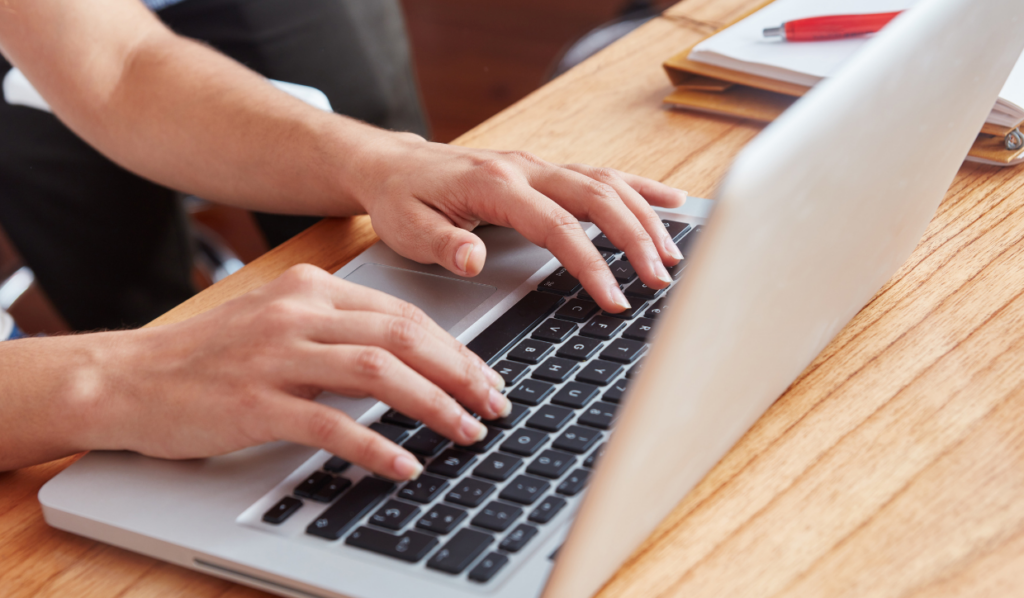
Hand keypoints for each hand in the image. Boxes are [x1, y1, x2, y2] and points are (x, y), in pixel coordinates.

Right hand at [81, 265, 508, 479]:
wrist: (127, 378)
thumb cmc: (208, 356)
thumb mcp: (278, 323)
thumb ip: (337, 331)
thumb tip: (409, 360)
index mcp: (310, 289)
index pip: (402, 313)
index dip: (454, 347)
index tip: (484, 376)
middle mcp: (298, 313)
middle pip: (403, 337)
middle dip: (461, 373)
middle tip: (493, 404)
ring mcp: (275, 356)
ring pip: (378, 372)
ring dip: (433, 405)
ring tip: (466, 431)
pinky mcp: (254, 402)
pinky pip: (330, 423)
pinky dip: (375, 446)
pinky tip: (403, 465)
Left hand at [355, 134, 686, 312]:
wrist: (392, 165)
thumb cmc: (400, 199)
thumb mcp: (407, 228)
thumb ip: (443, 245)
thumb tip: (474, 259)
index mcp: (494, 184)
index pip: (556, 227)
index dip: (591, 264)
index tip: (615, 298)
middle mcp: (524, 168)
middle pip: (596, 197)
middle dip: (635, 239)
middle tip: (660, 280)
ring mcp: (538, 166)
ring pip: (606, 183)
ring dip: (645, 216)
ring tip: (673, 254)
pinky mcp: (545, 171)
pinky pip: (601, 175)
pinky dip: (639, 188)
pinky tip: (671, 201)